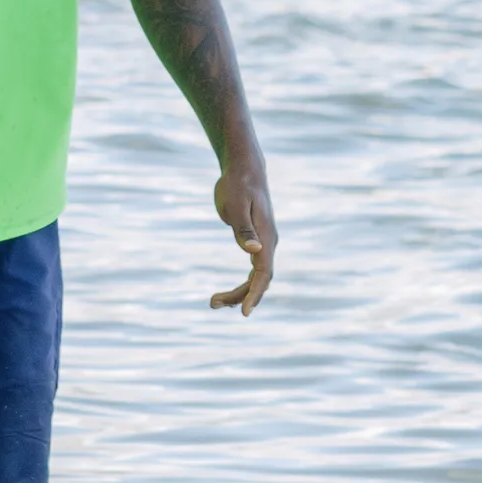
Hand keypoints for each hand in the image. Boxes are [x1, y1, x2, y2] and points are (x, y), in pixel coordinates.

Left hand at [212, 154, 275, 313]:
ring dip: (239, 292)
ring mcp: (264, 243)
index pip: (264, 273)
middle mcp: (268, 243)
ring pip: (256, 277)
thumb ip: (244, 229)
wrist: (244, 170)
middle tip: (212, 303)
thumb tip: (254, 252)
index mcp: (266, 237)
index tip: (244, 312)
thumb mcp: (235, 206)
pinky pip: (253, 270)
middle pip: (260, 280)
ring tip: (213, 302)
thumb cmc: (238, 185)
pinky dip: (243, 284)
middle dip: (240, 296)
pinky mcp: (256, 241)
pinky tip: (229, 293)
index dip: (255, 294)